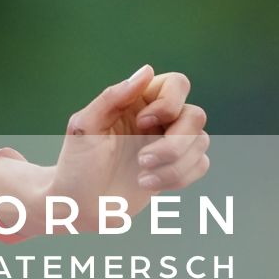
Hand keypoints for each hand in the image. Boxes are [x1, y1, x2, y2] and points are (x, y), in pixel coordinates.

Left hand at [52, 65, 210, 217]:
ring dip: (173, 165)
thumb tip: (148, 70)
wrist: (80, 208)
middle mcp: (158, 118)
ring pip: (201, 142)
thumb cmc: (77, 165)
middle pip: (195, 115)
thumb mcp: (85, 126)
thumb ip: (112, 97)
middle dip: (174, 143)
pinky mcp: (176, 167)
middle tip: (142, 160)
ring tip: (142, 178)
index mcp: (137, 101)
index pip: (177, 84)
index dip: (168, 103)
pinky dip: (178, 178)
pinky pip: (201, 164)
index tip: (139, 124)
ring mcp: (169, 142)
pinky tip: (149, 184)